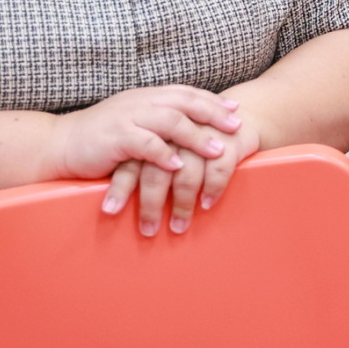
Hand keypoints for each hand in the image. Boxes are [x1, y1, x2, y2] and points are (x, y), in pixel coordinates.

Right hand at [51, 85, 240, 228]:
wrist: (59, 144)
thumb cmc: (99, 138)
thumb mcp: (132, 122)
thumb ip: (156, 121)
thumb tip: (187, 129)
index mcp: (146, 97)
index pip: (185, 93)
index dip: (212, 101)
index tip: (235, 111)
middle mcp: (140, 102)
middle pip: (184, 102)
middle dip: (213, 114)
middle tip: (236, 127)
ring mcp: (127, 117)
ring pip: (170, 121)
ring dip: (196, 136)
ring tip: (216, 150)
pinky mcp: (115, 137)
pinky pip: (145, 144)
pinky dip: (163, 154)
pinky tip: (178, 165)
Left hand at [103, 110, 262, 236]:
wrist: (238, 117)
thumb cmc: (197, 136)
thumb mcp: (167, 143)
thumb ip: (145, 161)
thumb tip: (118, 198)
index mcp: (155, 130)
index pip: (132, 161)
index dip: (120, 186)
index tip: (110, 211)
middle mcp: (176, 133)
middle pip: (157, 170)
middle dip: (151, 203)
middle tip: (148, 230)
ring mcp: (202, 135)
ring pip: (186, 173)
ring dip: (181, 204)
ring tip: (178, 226)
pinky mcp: (229, 140)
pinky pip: (219, 169)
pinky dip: (212, 188)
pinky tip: (206, 204)